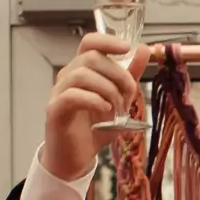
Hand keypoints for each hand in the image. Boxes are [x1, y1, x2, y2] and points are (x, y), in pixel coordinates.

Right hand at [39, 31, 142, 177]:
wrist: (77, 158)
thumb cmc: (95, 129)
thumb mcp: (120, 100)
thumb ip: (130, 75)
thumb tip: (144, 50)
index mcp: (83, 70)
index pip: (90, 42)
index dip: (108, 40)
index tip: (127, 48)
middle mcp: (68, 77)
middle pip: (91, 57)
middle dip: (117, 74)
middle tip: (128, 94)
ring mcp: (59, 92)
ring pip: (81, 74)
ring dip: (107, 89)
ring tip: (116, 107)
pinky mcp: (54, 110)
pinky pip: (72, 95)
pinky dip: (93, 100)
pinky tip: (105, 110)